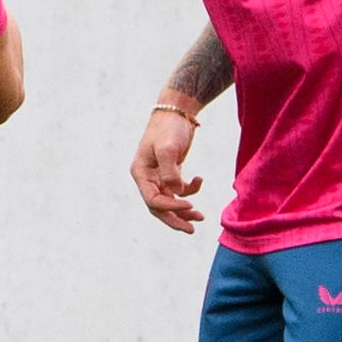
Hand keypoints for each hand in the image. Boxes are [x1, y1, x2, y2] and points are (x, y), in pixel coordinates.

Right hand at [130, 109, 204, 232]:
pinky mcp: (170, 171)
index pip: (153, 199)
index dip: (170, 206)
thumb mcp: (168, 148)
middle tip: (192, 229)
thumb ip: (170, 172)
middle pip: (158, 206)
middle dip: (175, 218)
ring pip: (169, 201)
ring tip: (201, 217)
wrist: (176, 111)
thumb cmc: (168, 128)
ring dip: (184, 210)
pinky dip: (190, 189)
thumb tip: (176, 193)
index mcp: (140, 173)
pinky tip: (200, 179)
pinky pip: (178, 189)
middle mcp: (147, 177)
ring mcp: (158, 175)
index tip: (191, 204)